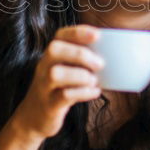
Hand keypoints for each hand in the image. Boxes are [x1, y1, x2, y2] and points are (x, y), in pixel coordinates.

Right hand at [12, 24, 104, 141]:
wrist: (34, 118)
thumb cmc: (59, 90)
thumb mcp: (67, 71)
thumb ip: (82, 62)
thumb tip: (115, 55)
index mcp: (51, 56)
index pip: (60, 35)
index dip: (78, 32)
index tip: (97, 35)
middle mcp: (43, 67)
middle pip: (54, 50)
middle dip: (80, 54)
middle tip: (100, 64)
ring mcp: (44, 86)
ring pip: (55, 74)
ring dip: (80, 76)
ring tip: (94, 81)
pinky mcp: (49, 105)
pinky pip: (63, 96)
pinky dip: (82, 93)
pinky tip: (94, 92)